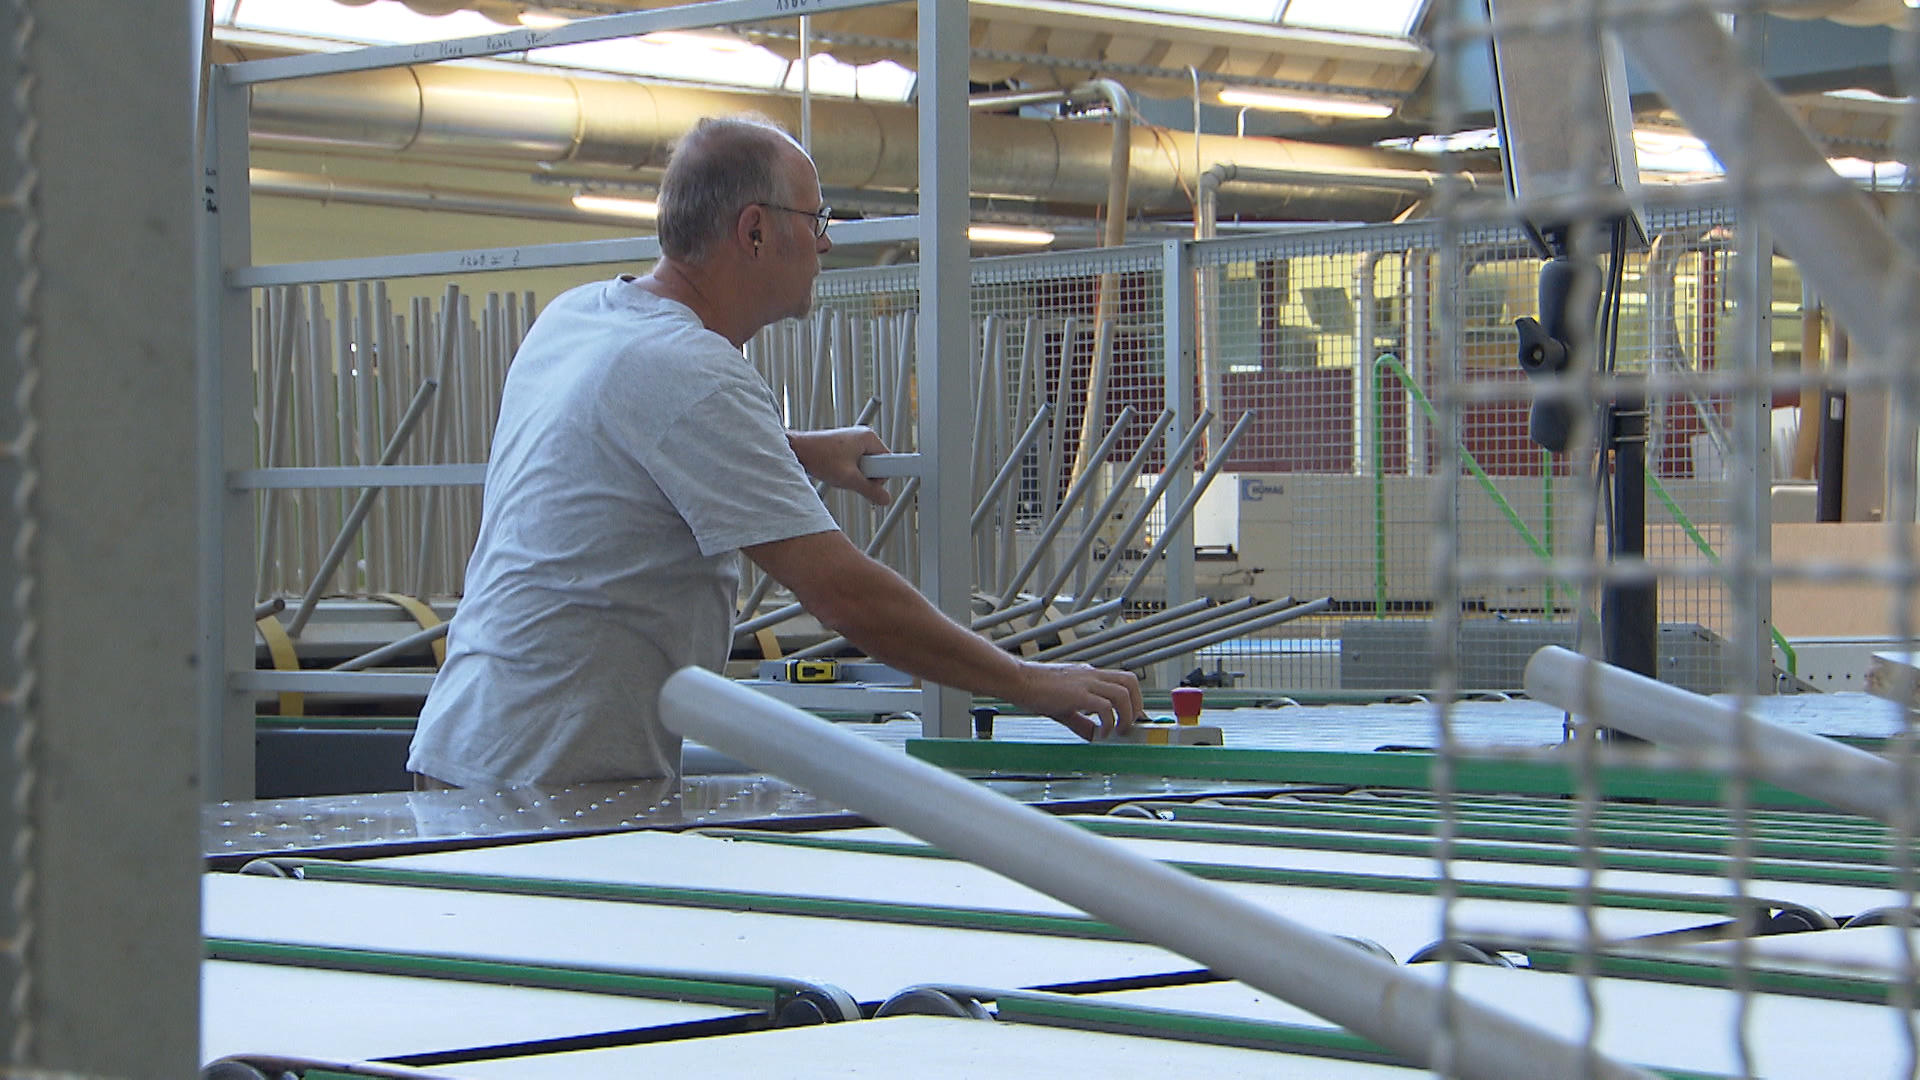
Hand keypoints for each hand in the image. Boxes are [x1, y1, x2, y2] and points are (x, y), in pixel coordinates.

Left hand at [788, 426, 892, 505]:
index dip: (881, 475)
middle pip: (878, 465)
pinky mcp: (846, 448)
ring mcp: (854, 441)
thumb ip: (870, 491)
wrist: (797, 450)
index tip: (887, 481)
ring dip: (855, 476)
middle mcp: (863, 437)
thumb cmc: (818, 456)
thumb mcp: (848, 479)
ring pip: (866, 467)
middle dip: (866, 477)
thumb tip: (885, 499)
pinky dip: (848, 472)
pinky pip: (856, 465)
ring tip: (840, 473)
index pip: (889, 461)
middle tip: (850, 477)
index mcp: (868, 438)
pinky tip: (837, 472)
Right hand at [1008, 660, 1143, 740]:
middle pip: (1131, 682)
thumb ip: (1081, 720)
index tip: (1133, 718)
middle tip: (1129, 725)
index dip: (1134, 700)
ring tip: (1117, 731)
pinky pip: (1105, 707)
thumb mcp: (1063, 706)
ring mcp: (1086, 682)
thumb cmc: (1035, 688)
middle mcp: (1092, 675)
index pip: (1124, 681)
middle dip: (1137, 705)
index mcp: (1090, 675)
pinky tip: (1101, 733)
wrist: (1017, 680)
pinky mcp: (1078, 693)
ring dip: (1126, 715)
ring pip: (1123, 693)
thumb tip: (1092, 735)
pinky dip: (1108, 723)